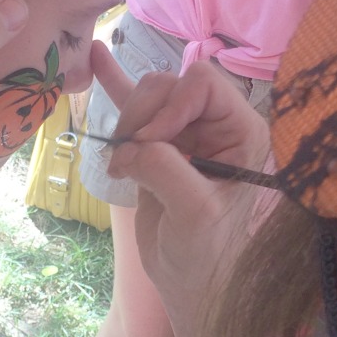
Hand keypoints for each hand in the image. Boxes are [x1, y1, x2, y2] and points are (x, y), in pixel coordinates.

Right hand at [95, 43, 269, 336]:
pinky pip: (133, 106)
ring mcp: (183, 132)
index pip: (202, 85)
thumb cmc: (204, 254)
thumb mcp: (194, 213)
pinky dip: (115, 84)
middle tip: (127, 159)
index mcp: (240, 131)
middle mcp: (214, 124)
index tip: (148, 145)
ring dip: (126, 122)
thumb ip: (165, 170)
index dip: (170, 106)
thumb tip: (128, 148)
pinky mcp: (156, 144)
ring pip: (147, 95)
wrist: (186, 280)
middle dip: (142, 117)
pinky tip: (96, 56)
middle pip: (169, 85)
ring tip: (118, 161)